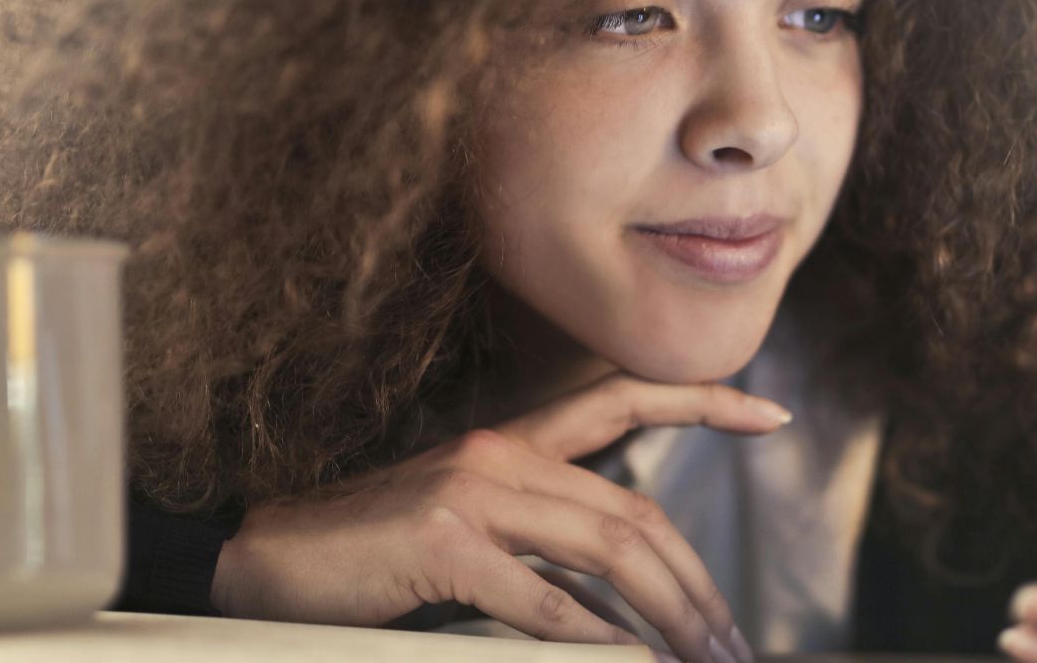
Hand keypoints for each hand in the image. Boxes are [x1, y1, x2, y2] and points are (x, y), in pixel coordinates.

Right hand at [209, 371, 782, 662]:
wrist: (265, 558)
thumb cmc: (369, 554)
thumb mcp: (466, 529)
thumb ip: (539, 541)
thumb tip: (620, 600)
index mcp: (509, 443)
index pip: (621, 400)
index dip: (702, 403)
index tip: (771, 414)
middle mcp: (500, 453)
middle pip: (633, 510)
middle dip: (696, 582)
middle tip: (730, 644)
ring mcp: (471, 493)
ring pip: (607, 549)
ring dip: (667, 615)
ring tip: (699, 660)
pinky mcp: (443, 542)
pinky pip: (542, 598)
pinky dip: (592, 637)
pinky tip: (624, 658)